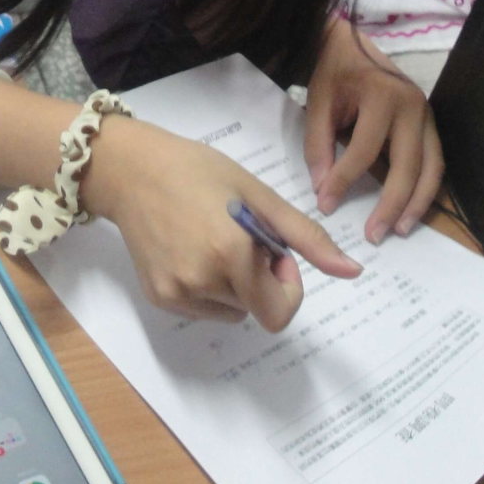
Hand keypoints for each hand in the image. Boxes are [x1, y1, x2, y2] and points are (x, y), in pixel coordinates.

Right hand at [84, 116, 360, 331]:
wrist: (130, 171)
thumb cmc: (197, 171)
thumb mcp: (257, 195)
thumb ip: (305, 237)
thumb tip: (352, 272)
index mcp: (230, 254)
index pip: (279, 312)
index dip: (287, 285)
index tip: (273, 250)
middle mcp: (202, 282)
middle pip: (256, 307)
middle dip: (259, 278)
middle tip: (239, 235)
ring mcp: (176, 295)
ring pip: (231, 310)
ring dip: (234, 285)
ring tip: (212, 239)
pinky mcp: (158, 299)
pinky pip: (203, 308)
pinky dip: (208, 288)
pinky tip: (190, 249)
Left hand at [304, 20, 443, 243]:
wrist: (354, 41)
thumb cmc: (334, 71)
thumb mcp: (318, 101)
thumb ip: (318, 144)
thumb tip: (322, 187)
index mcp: (382, 95)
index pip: (364, 150)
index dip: (344, 181)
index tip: (325, 205)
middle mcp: (413, 106)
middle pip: (408, 166)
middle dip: (391, 204)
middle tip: (374, 235)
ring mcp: (427, 114)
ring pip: (432, 168)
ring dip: (418, 203)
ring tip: (399, 230)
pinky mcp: (430, 122)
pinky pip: (436, 162)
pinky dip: (427, 189)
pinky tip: (412, 209)